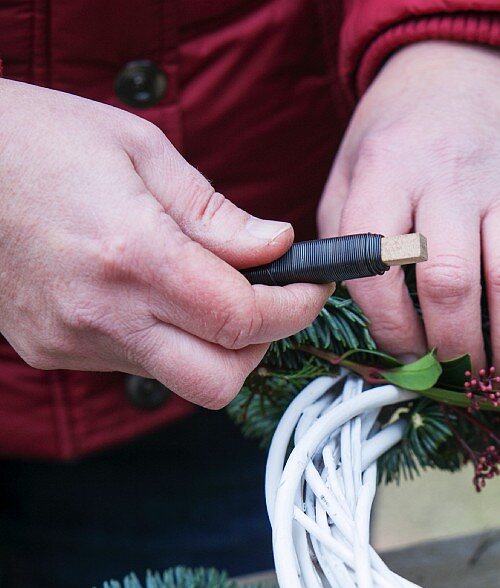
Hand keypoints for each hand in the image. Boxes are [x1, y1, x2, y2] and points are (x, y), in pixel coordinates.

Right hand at [0, 81, 331, 407]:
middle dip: (257, 349)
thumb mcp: (139, 150)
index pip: (242, 318)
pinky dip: (157, 340)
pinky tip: (140, 295)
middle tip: (261, 304)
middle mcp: (104, 312)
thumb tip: (275, 248)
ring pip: (177, 380)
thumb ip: (215, 214)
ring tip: (196, 292)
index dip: (292, 310)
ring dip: (207, 348)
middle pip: (218, 381)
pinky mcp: (53, 352)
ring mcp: (75, 341)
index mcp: (133, 254)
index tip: (308, 290)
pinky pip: (132, 365)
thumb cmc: (36, 141)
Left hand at [319, 43, 499, 393]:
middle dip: (454, 352)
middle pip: (451, 284)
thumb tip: (356, 326)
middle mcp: (450, 176)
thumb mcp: (348, 172)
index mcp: (386, 172)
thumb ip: (343, 241)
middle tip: (458, 383)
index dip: (391, 331)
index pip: (380, 269)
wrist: (468, 61)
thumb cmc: (401, 136)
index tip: (405, 361)